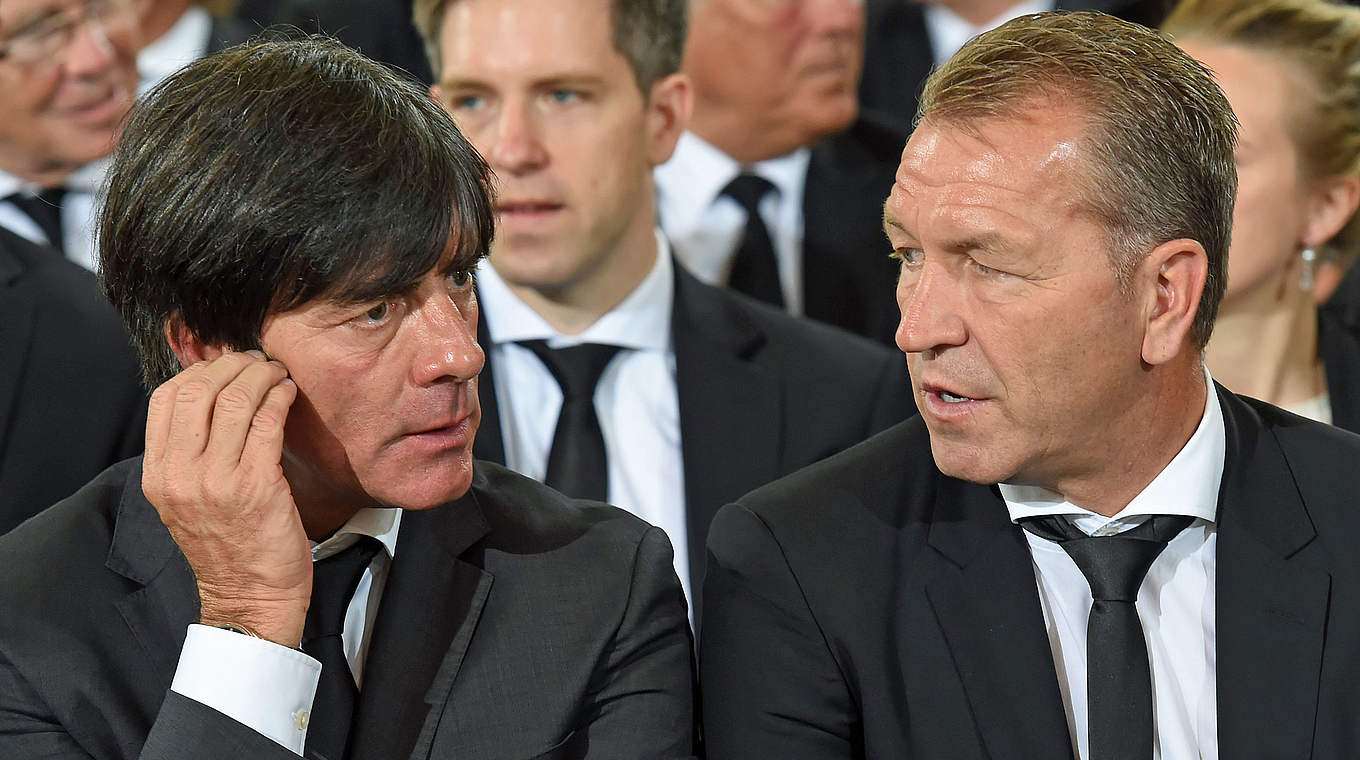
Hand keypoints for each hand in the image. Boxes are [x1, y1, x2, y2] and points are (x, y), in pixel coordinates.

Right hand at [142, 350, 310, 646]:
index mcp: (158, 476)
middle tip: (257, 363)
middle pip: (199, 390)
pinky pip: (267, 422)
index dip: (199, 370)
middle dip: (233, 366)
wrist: (250, 598)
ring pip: (236, 401)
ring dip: (262, 377)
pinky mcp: (257, 486)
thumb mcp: (188, 500)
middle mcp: (181, 475)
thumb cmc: (229, 547)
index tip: (226, 366)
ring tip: (277, 374)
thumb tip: (212, 395)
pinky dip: (281, 398)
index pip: (166, 399)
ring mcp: (217, 481)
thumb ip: (191, 453)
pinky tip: (289, 394)